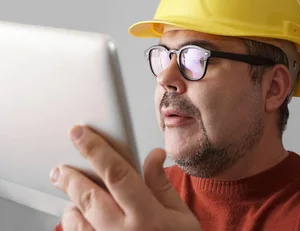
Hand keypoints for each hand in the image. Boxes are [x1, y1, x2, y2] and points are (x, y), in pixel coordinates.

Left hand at [50, 125, 201, 230]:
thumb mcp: (183, 217)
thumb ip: (162, 186)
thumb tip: (154, 155)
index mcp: (148, 216)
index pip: (117, 173)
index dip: (96, 149)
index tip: (81, 133)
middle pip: (88, 195)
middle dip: (70, 175)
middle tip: (61, 166)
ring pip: (77, 217)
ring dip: (71, 199)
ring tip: (70, 188)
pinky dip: (72, 221)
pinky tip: (76, 214)